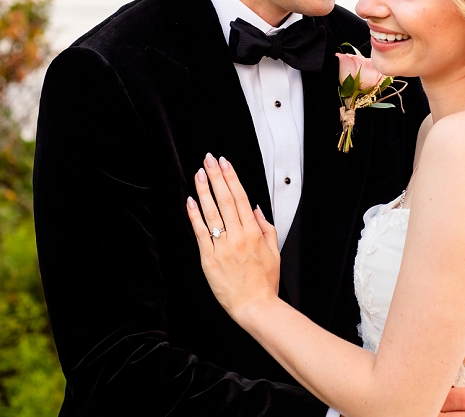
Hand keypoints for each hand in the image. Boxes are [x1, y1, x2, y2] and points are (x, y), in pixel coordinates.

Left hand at [186, 154, 280, 319]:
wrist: (255, 306)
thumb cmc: (264, 282)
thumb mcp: (274, 251)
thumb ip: (266, 227)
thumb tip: (255, 208)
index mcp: (254, 232)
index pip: (240, 197)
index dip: (231, 177)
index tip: (225, 163)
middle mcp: (237, 236)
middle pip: (224, 199)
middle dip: (216, 176)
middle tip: (209, 159)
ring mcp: (222, 247)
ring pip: (211, 212)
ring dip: (204, 190)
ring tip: (199, 173)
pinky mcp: (209, 259)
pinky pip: (200, 233)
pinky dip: (195, 216)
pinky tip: (190, 201)